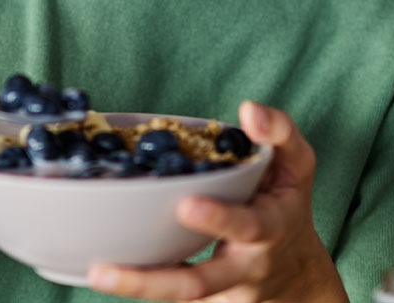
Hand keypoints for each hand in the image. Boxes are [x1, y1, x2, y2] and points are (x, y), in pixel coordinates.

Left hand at [87, 101, 347, 302]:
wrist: (296, 274)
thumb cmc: (287, 205)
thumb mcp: (297, 164)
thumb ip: (278, 131)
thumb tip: (247, 110)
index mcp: (268, 229)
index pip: (247, 227)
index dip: (218, 218)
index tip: (185, 204)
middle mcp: (243, 268)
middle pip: (199, 283)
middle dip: (156, 277)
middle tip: (107, 267)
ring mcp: (220, 293)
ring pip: (179, 297)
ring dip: (136, 287)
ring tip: (96, 271)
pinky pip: (170, 298)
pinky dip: (138, 285)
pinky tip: (101, 269)